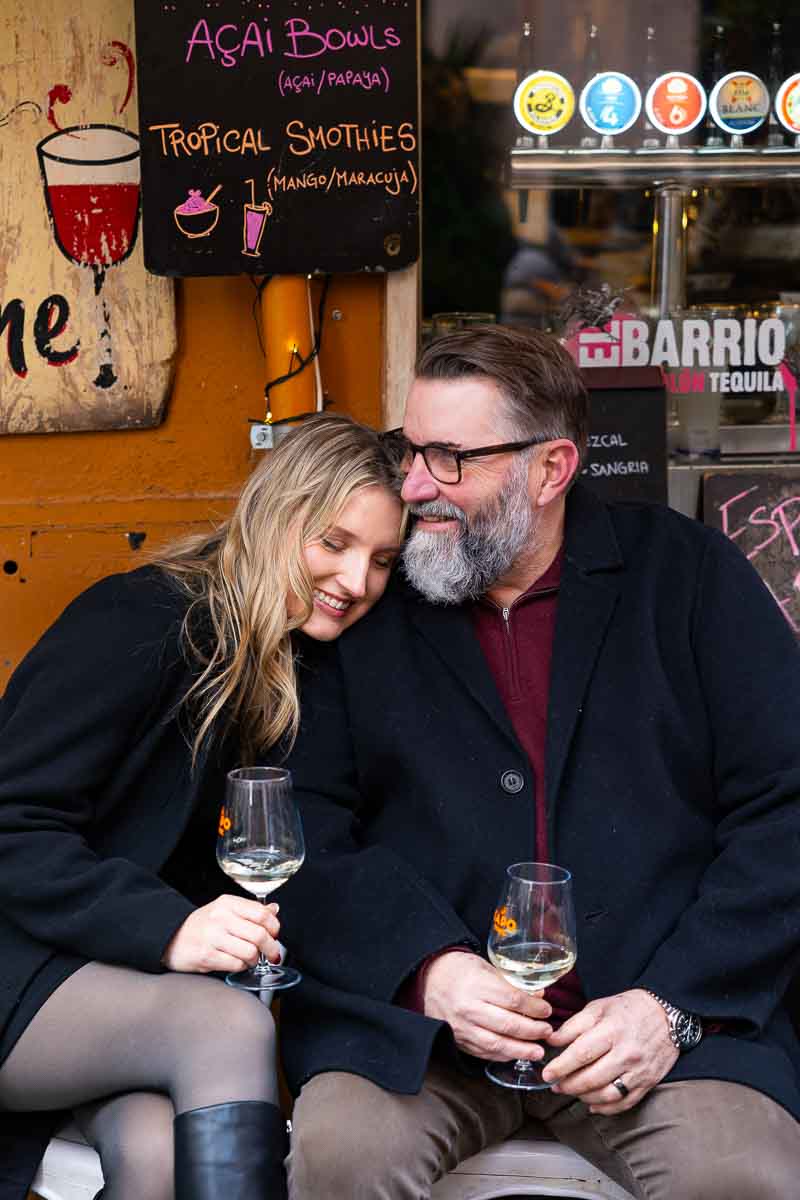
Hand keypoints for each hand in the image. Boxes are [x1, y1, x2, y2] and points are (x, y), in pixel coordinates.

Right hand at [162, 895, 280, 973]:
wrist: (170, 937)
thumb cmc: (201, 925)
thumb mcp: (225, 910)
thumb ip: (250, 911)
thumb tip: (274, 910)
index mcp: (228, 903)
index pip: (262, 914)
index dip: (275, 928)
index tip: (275, 935)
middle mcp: (220, 918)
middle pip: (259, 935)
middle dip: (271, 948)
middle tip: (272, 953)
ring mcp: (212, 937)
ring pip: (250, 952)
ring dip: (254, 959)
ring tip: (250, 958)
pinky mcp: (206, 956)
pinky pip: (236, 965)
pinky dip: (241, 966)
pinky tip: (236, 962)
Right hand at [421, 950, 551, 1061]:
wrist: (429, 979)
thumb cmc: (460, 969)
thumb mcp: (486, 967)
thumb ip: (511, 983)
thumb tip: (538, 996)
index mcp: (477, 985)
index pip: (513, 1000)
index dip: (534, 1008)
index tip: (546, 1010)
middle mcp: (468, 1008)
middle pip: (507, 1024)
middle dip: (532, 1030)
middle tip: (547, 1032)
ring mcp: (462, 1027)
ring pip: (496, 1044)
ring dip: (521, 1050)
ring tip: (537, 1051)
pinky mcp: (458, 1040)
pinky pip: (484, 1052)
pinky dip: (502, 1055)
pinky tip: (516, 1054)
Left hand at [541, 988, 677, 1112]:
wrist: (667, 1014)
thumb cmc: (629, 1008)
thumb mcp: (599, 1007)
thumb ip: (574, 1025)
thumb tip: (552, 1041)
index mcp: (612, 1030)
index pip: (582, 1053)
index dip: (561, 1066)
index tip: (547, 1074)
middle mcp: (627, 1053)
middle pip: (593, 1078)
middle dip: (569, 1085)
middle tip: (555, 1085)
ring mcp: (639, 1071)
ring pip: (607, 1095)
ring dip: (585, 1097)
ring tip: (571, 1092)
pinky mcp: (648, 1082)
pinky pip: (625, 1103)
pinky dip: (606, 1108)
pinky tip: (593, 1104)